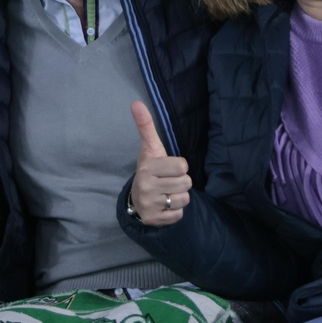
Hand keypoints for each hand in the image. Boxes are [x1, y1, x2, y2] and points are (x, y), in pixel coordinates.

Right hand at [129, 101, 189, 225]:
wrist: (136, 199)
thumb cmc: (150, 170)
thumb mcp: (149, 148)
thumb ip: (145, 126)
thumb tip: (136, 102)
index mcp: (147, 167)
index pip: (182, 166)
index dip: (179, 167)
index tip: (167, 168)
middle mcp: (146, 186)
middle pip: (186, 183)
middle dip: (180, 182)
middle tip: (167, 181)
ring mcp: (150, 205)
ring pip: (184, 199)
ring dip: (179, 197)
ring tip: (166, 193)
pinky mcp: (155, 220)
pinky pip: (179, 215)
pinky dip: (175, 211)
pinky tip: (165, 205)